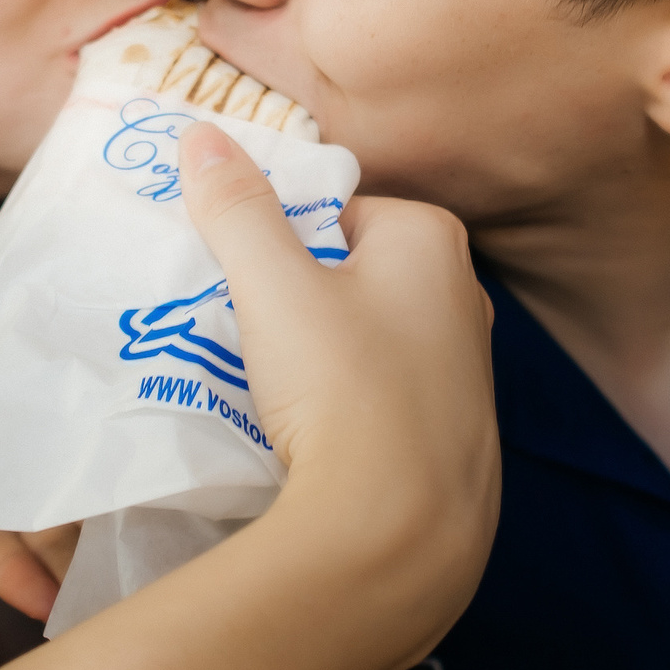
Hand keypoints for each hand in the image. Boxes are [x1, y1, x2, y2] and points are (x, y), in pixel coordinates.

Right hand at [177, 122, 498, 646]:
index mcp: (433, 242)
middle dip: (297, 297)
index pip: (338, 210)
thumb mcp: (272, 287)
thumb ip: (236, 208)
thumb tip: (201, 134)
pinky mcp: (458, 440)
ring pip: (369, 342)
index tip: (235, 276)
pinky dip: (346, 411)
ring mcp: (469, 375)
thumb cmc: (341, 389)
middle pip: (352, 274)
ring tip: (268, 391)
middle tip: (242, 331)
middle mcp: (467, 298)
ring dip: (319, 358)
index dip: (278, 238)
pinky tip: (310, 441)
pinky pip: (385, 402)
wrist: (400, 535)